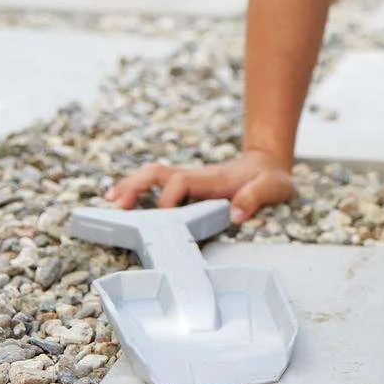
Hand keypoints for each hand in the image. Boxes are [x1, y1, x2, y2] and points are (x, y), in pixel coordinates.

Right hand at [105, 148, 295, 223]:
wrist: (270, 165)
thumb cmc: (272, 178)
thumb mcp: (274, 187)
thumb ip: (257, 197)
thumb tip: (235, 216)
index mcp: (213, 179)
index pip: (181, 182)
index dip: (169, 198)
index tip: (163, 217)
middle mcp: (196, 177)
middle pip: (157, 173)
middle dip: (135, 185)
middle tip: (115, 204)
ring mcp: (190, 181)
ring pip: (152, 177)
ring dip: (129, 186)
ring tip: (109, 203)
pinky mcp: (188, 188)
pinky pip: (157, 186)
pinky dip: (137, 191)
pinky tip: (123, 203)